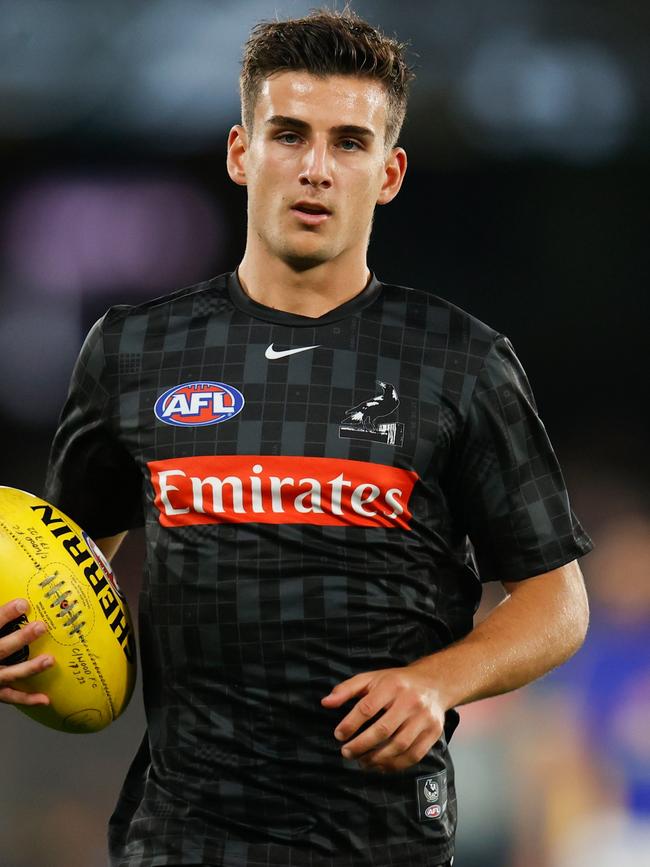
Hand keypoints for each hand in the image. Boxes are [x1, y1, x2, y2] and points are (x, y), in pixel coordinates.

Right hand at [0, 599, 53, 705]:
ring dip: (30, 668)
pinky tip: (46, 699)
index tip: (23, 604)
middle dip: (20, 639)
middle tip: (41, 627)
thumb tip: (22, 602)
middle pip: (0, 649)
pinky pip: (11, 696)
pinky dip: (28, 699)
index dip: (5, 614)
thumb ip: (0, 620)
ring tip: (49, 660)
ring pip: (9, 674)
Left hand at [321, 664, 445, 771]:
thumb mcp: (371, 678)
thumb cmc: (397, 682)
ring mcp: (424, 718)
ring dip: (377, 759)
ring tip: (362, 761)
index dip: (350, 724)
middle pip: (383, 730)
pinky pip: (413, 755)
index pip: (367, 708)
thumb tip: (325, 703)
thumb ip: (347, 689)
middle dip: (361, 745)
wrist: (434, 683)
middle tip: (346, 753)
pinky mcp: (434, 732)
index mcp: (392, 685)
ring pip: (399, 745)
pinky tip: (380, 765)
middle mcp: (410, 701)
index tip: (338, 735)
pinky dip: (395, 765)